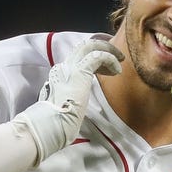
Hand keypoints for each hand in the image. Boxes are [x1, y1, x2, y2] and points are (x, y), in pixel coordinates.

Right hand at [13, 38, 122, 162]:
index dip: (93, 56)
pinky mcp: (80, 72)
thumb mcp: (65, 106)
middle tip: (117, 54)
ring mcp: (71, 68)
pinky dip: (110, 60)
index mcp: (60, 76)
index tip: (105, 65)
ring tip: (121, 60)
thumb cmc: (57, 123)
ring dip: (109, 50)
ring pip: (91, 46)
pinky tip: (118, 71)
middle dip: (102, 46)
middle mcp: (64, 67)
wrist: (50, 125)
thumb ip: (71, 99)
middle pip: (84, 46)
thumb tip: (78, 105)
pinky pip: (98, 57)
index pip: (77, 57)